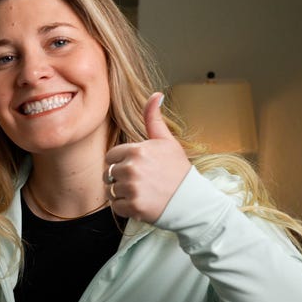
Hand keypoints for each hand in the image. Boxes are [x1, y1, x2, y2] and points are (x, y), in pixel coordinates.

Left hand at [105, 92, 190, 223]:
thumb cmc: (178, 170)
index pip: (111, 156)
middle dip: (120, 178)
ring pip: (111, 190)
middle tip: (141, 182)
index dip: (121, 162)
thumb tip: (156, 94)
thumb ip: (153, 119)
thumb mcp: (167, 141)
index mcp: (137, 150)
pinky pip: (116, 206)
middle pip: (109, 173)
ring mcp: (132, 188)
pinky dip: (125, 207)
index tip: (137, 167)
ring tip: (142, 192)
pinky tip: (141, 202)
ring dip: (122, 193)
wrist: (192, 200)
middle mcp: (132, 168)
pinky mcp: (133, 206)